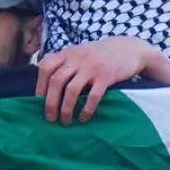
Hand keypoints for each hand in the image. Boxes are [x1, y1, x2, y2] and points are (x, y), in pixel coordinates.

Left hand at [36, 37, 152, 124]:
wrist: (130, 48)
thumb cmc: (102, 53)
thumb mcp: (81, 51)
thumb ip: (65, 62)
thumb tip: (47, 84)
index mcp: (68, 53)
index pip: (45, 67)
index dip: (39, 86)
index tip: (38, 101)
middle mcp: (77, 58)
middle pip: (56, 81)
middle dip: (50, 103)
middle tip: (50, 118)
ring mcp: (92, 67)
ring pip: (72, 91)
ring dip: (66, 109)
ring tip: (65, 121)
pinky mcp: (106, 76)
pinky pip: (92, 96)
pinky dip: (86, 110)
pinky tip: (83, 118)